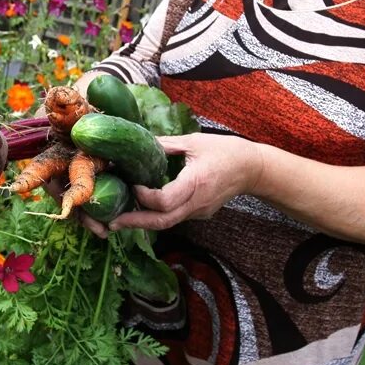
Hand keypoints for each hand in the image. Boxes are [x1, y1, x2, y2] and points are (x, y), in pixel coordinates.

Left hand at [107, 134, 260, 231]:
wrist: (252, 169)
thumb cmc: (225, 151)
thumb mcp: (194, 142)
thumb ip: (166, 145)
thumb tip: (138, 143)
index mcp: (195, 182)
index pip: (165, 201)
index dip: (145, 197)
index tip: (133, 185)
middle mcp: (197, 202)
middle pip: (162, 221)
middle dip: (135, 222)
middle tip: (111, 223)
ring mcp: (199, 211)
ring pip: (168, 222)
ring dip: (144, 221)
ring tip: (121, 218)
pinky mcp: (200, 213)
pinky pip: (176, 217)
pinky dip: (158, 215)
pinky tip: (144, 209)